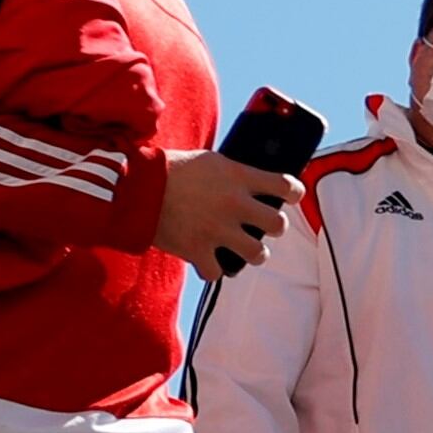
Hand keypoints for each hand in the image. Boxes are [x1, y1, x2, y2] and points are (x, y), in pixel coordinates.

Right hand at [158, 150, 295, 276]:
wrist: (138, 188)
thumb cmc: (169, 168)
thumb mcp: (209, 160)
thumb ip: (232, 172)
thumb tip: (245, 181)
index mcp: (240, 178)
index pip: (285, 186)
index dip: (294, 192)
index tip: (292, 196)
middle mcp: (235, 206)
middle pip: (277, 224)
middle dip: (275, 227)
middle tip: (266, 227)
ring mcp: (218, 231)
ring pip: (257, 254)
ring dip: (254, 253)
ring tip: (246, 251)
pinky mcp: (197, 250)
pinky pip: (217, 273)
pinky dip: (213, 270)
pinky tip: (210, 264)